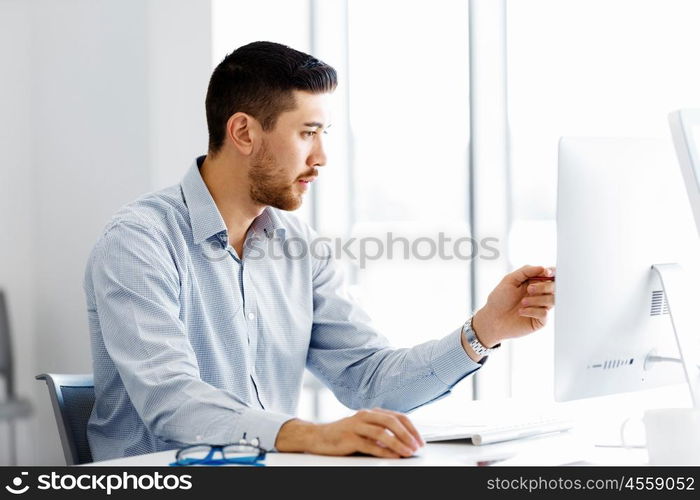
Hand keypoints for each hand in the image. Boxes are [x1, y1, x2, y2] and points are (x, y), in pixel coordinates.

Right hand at [275, 408, 424, 457]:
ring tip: (407, 453)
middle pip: (392, 421)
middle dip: (407, 435)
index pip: (398, 416)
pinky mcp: (349, 437)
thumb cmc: (344, 435)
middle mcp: (365, 415)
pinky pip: (369, 444)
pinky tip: (392, 456)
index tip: (420, 441)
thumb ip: (382, 432)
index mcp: (372, 412)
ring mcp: (356, 425)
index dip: (411, 429)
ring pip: (382, 432)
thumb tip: (405, 442)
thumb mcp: (365, 430)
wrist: (318, 437)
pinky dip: (383, 451)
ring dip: (398, 443)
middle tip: (416, 447)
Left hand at [472, 265, 554, 346]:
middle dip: (543, 286)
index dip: (552, 272)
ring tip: (522, 302)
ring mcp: (541, 307)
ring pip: (552, 300)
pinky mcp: (540, 320)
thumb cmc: (499, 300)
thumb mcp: (509, 280)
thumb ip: (525, 271)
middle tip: (529, 289)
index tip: (546, 272)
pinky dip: (533, 311)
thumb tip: (542, 268)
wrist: (492, 319)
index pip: (550, 275)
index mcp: (534, 282)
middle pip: (554, 287)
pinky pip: (545, 313)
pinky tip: (521, 312)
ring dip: (537, 299)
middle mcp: (540, 294)